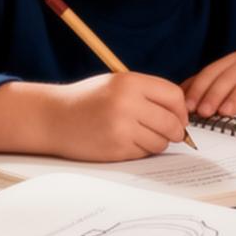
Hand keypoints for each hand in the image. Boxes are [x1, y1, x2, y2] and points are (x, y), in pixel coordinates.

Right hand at [0, 74, 189, 161]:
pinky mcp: (116, 149)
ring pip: (161, 142)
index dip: (181, 109)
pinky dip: (141, 151)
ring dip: (158, 142)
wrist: (54, 118)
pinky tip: (127, 142)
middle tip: (170, 132)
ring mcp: (121, 128)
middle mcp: (127, 103)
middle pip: (172, 122)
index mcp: (130, 82)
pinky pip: (144, 153)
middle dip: (175, 131)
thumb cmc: (88, 100)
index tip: (179, 116)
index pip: (174, 96)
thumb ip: (147, 93)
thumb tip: (181, 114)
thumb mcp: (117, 84)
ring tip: (142, 135)